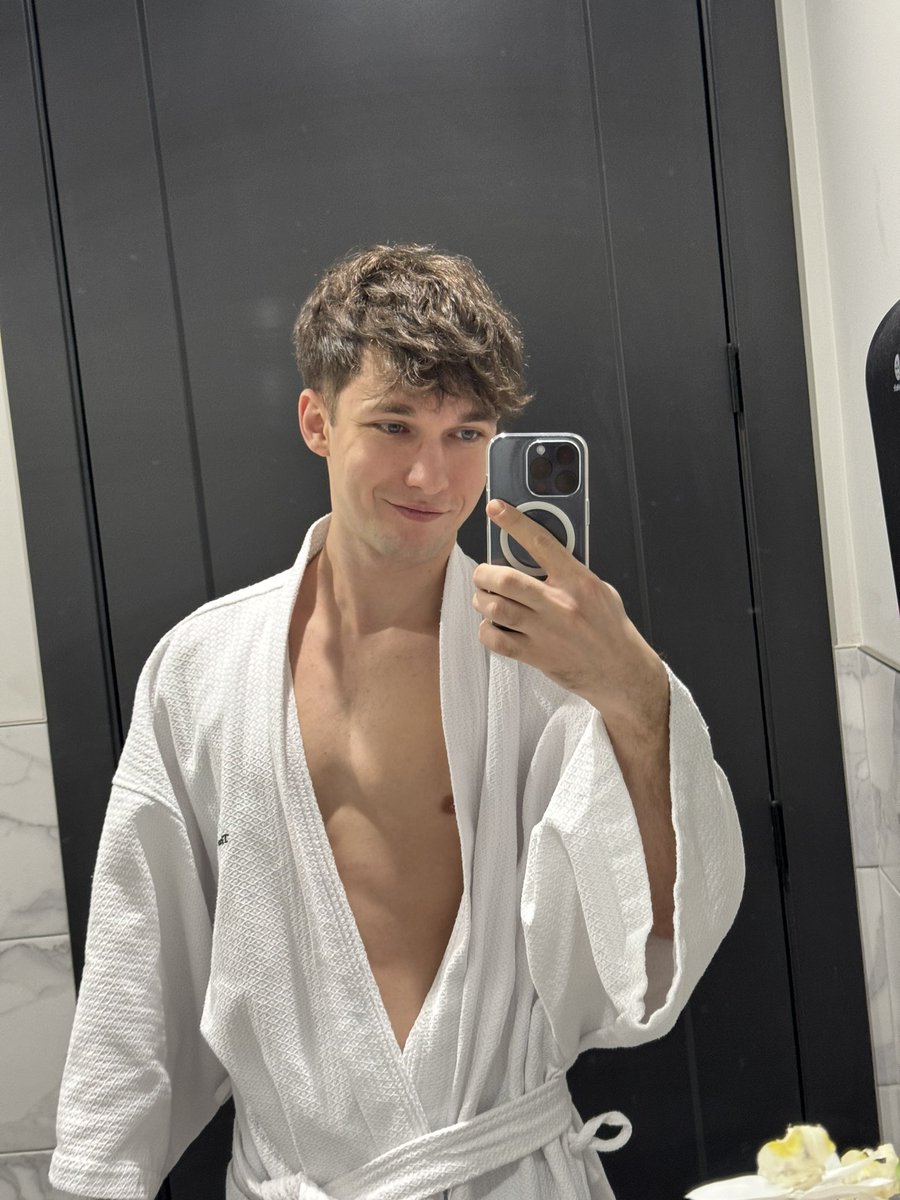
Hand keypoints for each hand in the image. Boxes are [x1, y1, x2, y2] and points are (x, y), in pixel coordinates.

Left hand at [473, 499, 668, 738]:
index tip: (496, 509)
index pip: (540, 542)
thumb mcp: (598, 589)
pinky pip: (496, 640)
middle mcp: (560, 605)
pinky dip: (487, 630)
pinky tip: (493, 627)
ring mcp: (546, 632)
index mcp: (578, 582)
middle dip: (484, 574)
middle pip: (506, 580)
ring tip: (485, 600)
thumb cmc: (609, 628)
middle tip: (483, 575)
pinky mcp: (536, 655)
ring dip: (482, 601)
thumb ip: (569, 572)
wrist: (621, 671)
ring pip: (496, 609)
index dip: (514, 522)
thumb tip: (535, 556)